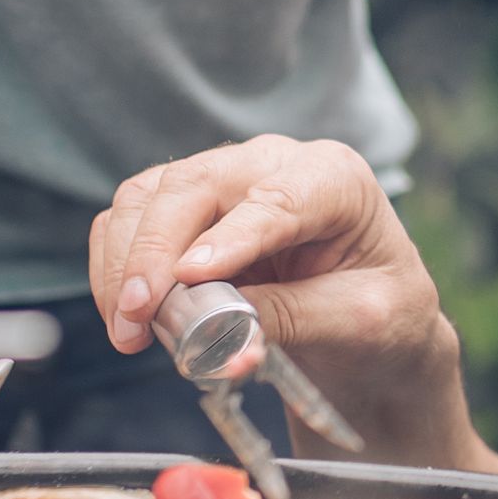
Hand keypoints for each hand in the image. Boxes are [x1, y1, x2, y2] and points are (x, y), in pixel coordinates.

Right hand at [86, 136, 480, 468]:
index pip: (278, 198)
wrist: (371, 329)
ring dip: (124, 263)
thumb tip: (224, 334)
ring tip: (128, 330)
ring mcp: (226, 182)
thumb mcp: (360, 322)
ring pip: (148, 198)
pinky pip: (132, 221)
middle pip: (194, 186)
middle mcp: (275, 164)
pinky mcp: (189, 212)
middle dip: (154, 252)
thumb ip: (295, 318)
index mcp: (337, 180)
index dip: (230, 237)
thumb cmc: (381, 315)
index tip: (191, 276)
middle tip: (136, 316)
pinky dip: (116, 267)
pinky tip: (126, 317)